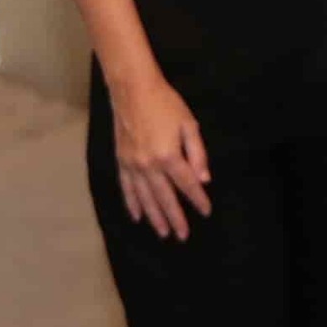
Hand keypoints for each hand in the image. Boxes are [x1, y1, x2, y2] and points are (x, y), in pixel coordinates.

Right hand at [110, 71, 211, 240]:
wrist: (133, 90)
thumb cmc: (166, 104)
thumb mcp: (189, 124)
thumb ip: (197, 153)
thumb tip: (204, 179)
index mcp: (169, 155)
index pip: (187, 184)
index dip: (197, 199)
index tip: (205, 212)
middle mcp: (149, 165)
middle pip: (165, 197)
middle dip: (175, 217)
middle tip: (182, 235)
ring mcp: (132, 165)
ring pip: (145, 198)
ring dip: (155, 217)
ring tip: (163, 233)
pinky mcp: (121, 161)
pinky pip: (127, 188)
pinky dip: (132, 204)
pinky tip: (137, 216)